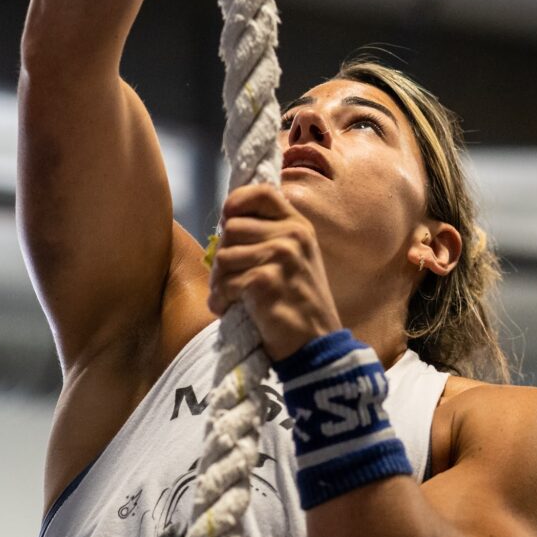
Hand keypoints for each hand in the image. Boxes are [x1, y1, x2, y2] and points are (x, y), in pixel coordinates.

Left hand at [208, 185, 341, 360]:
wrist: (317, 343)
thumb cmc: (299, 303)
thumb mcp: (295, 259)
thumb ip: (270, 236)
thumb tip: (226, 223)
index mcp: (299, 226)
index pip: (262, 192)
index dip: (237, 201)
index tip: (227, 219)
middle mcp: (293, 235)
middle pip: (232, 228)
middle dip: (223, 256)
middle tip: (229, 279)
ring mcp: (281, 256)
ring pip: (223, 256)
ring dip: (219, 282)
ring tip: (231, 297)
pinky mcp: (266, 280)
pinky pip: (225, 283)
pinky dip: (221, 300)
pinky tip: (230, 309)